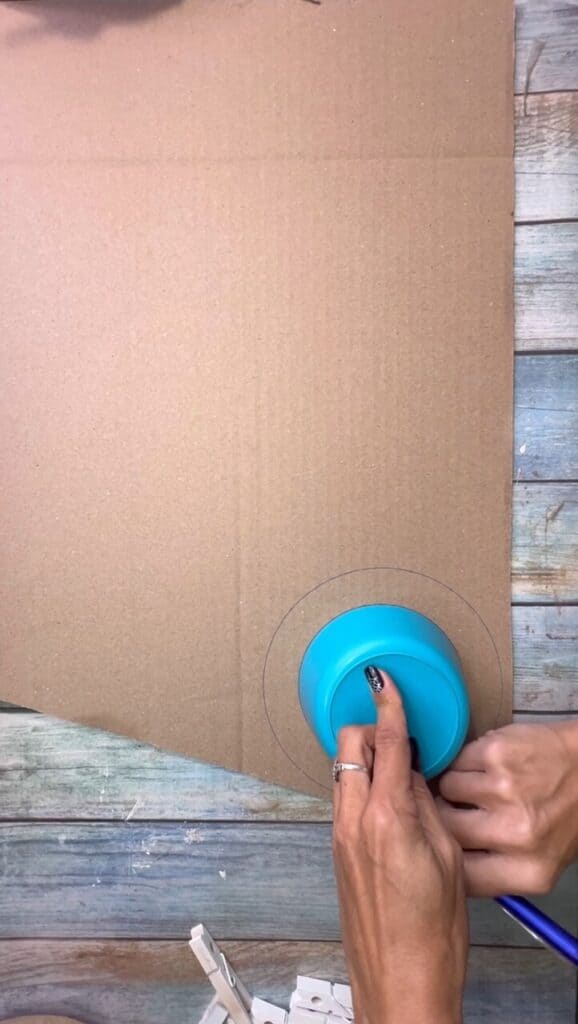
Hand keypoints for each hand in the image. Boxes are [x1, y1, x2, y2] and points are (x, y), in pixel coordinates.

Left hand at [332, 668, 467, 1023]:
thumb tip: (413, 775)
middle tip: (400, 735)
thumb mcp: (447, 859)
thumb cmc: (432, 932)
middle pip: (350, 746)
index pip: (387, 743)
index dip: (388, 705)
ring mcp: (340, 838)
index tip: (384, 681)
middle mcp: (354, 821)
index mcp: (387, 817)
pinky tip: (388, 804)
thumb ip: (426, 808)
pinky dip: (360, 786)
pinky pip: (343, 800)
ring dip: (365, 758)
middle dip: (371, 729)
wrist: (400, 982)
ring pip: (343, 771)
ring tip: (398, 770)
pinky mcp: (337, 854)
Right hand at [437, 720, 577, 896]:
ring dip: (457, 785)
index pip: (461, 877)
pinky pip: (458, 760)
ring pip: (447, 788)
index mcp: (529, 872)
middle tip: (462, 808)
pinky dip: (468, 761)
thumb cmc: (567, 813)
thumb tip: (446, 861)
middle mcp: (516, 834)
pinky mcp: (497, 754)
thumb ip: (496, 869)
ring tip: (485, 785)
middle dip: (448, 816)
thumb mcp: (540, 860)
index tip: (445, 846)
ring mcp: (505, 790)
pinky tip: (492, 765)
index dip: (446, 858)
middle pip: (446, 829)